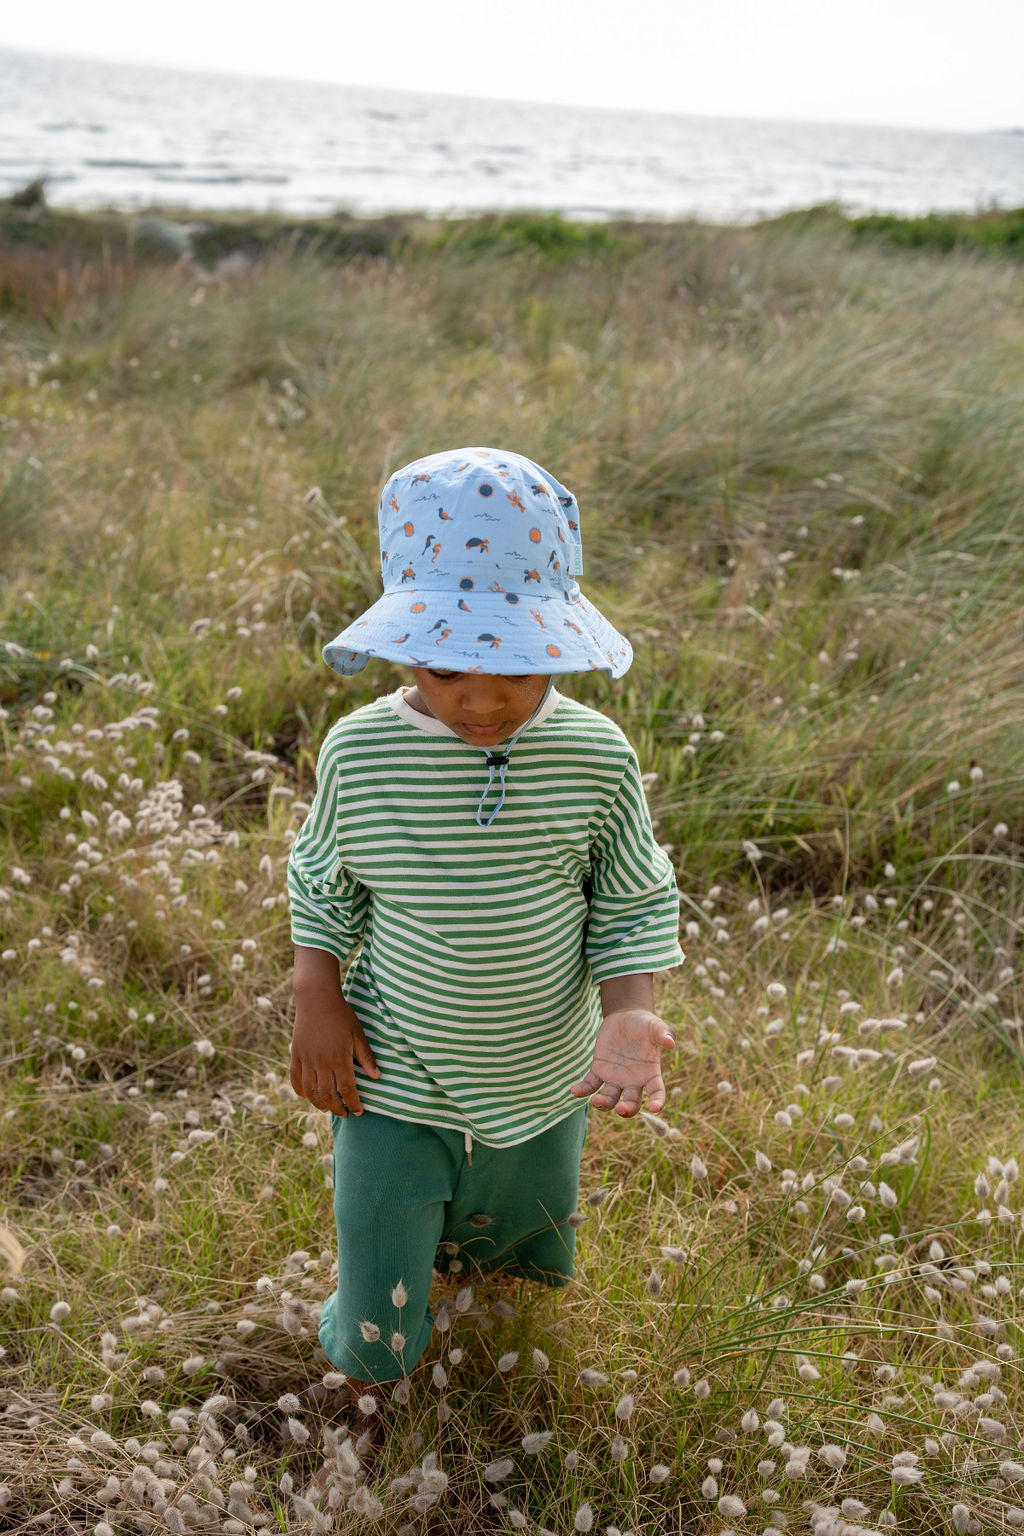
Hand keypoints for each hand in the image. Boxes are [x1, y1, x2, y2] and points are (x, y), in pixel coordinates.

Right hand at [290, 994, 380, 1114]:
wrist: (317, 999)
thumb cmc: (342, 1015)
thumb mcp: (358, 1034)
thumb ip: (366, 1057)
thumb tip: (377, 1076)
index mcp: (339, 1060)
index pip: (347, 1089)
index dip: (353, 1103)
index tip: (359, 1111)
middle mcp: (322, 1064)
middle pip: (328, 1094)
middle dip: (337, 1108)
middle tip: (344, 1113)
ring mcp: (307, 1060)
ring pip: (311, 1090)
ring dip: (319, 1103)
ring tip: (326, 1109)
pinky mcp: (296, 1054)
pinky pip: (295, 1077)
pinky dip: (299, 1089)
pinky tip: (305, 1096)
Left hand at [569, 1008, 674, 1116]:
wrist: (626, 1017)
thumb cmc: (645, 1024)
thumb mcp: (656, 1026)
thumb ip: (664, 1034)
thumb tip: (671, 1043)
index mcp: (650, 1074)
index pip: (657, 1093)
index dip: (658, 1102)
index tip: (656, 1108)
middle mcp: (633, 1081)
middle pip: (631, 1103)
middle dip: (626, 1109)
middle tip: (620, 1108)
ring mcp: (615, 1078)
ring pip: (609, 1098)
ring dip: (603, 1103)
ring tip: (596, 1100)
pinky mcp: (599, 1070)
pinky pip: (590, 1084)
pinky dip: (582, 1089)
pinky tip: (574, 1090)